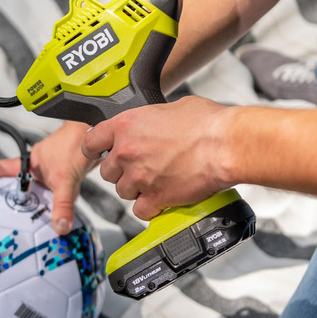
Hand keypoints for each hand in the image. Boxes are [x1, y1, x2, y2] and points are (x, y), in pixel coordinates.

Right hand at [0, 121, 96, 234]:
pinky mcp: (64, 170)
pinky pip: (49, 189)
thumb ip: (62, 204)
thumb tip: (59, 228)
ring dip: (26, 198)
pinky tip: (51, 212)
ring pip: (32, 185)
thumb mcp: (66, 179)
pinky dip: (46, 200)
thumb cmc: (78, 146)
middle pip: (12, 179)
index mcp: (28, 162)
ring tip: (17, 217)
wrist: (98, 131)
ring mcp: (49, 167)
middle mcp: (36, 164)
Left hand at [81, 96, 233, 220]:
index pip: (91, 141)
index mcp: (126, 125)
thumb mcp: (171, 107)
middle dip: (121, 171)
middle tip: (140, 167)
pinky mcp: (155, 198)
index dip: (93, 149)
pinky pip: (140, 210)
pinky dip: (150, 207)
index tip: (98, 152)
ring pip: (123, 192)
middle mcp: (127, 152)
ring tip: (155, 181)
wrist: (225, 144)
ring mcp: (139, 177)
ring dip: (136, 189)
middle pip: (107, 171)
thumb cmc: (206, 123)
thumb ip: (151, 119)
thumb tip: (153, 124)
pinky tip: (162, 199)